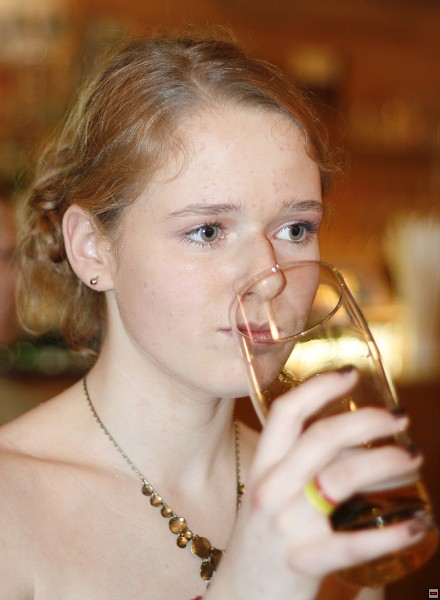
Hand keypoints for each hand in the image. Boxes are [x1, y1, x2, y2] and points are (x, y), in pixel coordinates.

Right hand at [209, 369, 423, 599]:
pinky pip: (352, 543)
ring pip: (341, 477)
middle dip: (365, 420)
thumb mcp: (272, 497)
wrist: (241, 597)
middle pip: (320, 437)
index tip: (350, 374)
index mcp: (262, 468)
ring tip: (413, 458)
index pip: (285, 414)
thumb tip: (364, 448)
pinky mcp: (301, 561)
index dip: (318, 387)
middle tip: (398, 417)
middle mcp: (269, 488)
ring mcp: (284, 524)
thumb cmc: (263, 541)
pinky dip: (391, 532)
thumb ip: (307, 470)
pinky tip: (417, 524)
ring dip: (385, 461)